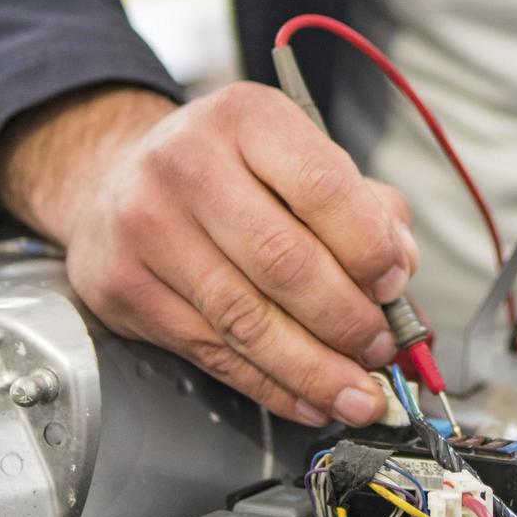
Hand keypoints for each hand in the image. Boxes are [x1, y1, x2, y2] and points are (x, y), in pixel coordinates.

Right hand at [0, 82, 417, 426]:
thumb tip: (399, 275)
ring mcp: (148, 227)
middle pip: (285, 262)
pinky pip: (213, 353)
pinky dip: (272, 386)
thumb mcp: (298, 157)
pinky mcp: (125, 287)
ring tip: (359, 392)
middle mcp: (187, 165)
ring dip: (315, 370)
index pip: (322, 187)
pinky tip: (309, 398)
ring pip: (247, 321)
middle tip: (380, 347)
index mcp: (246, 119)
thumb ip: (365, 208)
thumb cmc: (229, 172)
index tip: (394, 285)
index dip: (368, 248)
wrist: (116, 179)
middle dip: (347, 320)